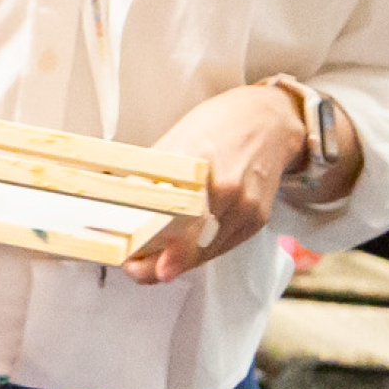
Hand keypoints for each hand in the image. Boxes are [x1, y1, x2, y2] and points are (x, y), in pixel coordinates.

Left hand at [123, 83, 303, 284]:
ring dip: (179, 262)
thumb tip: (119, 200)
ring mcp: (247, 208)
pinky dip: (201, 252)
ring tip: (151, 263)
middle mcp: (228, 191)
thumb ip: (150, 175)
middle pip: (192, 244)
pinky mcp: (258, 219)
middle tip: (134, 268)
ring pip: (207, 251)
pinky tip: (182, 252)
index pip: (176, 218)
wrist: (269, 120)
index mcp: (200, 168)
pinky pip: (224, 246)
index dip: (158, 246)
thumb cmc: (218, 126)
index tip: (138, 264)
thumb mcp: (175, 142)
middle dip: (160, 264)